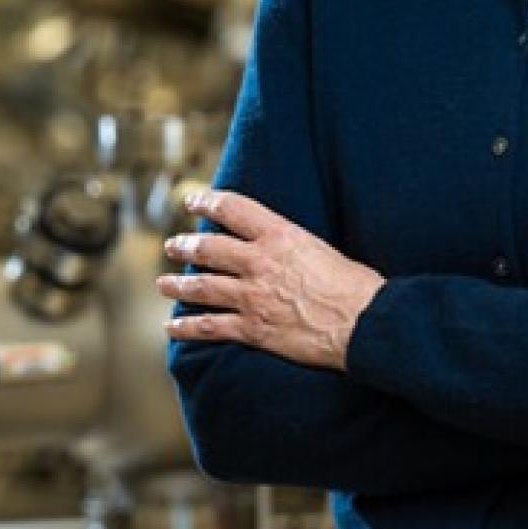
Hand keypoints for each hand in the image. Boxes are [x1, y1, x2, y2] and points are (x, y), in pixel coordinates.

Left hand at [157, 188, 384, 371]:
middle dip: (185, 246)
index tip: (193, 200)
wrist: (364, 323)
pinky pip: (210, 327)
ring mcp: (252, 296)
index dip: (208, 201)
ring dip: (178, 285)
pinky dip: (187, 328)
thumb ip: (294, 246)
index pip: (233, 209)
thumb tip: (285, 249)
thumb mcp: (322, 248)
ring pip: (202, 287)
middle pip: (209, 249)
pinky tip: (172, 328)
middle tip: (173, 245)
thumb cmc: (356, 285)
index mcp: (279, 235)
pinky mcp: (253, 329)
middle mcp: (259, 262)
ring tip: (163, 284)